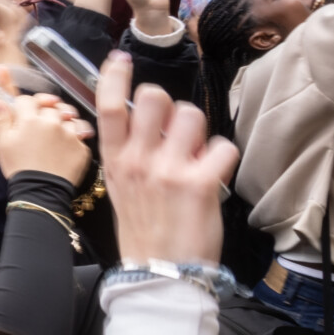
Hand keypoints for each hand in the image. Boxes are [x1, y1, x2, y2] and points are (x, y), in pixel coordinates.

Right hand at [0, 88, 92, 183]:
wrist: (40, 191)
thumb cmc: (18, 167)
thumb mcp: (2, 143)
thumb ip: (1, 119)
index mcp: (30, 119)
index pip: (28, 99)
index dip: (24, 105)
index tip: (23, 114)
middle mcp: (52, 122)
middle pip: (51, 105)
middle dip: (46, 111)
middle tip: (42, 123)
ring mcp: (69, 134)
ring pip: (69, 117)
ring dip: (63, 122)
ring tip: (56, 135)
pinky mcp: (81, 146)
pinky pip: (80, 134)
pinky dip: (74, 138)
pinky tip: (65, 148)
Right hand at [96, 51, 237, 262]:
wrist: (160, 273)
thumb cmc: (144, 231)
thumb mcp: (122, 189)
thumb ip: (132, 153)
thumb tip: (153, 123)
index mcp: (116, 162)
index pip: (108, 107)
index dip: (115, 77)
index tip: (121, 60)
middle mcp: (138, 161)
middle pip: (155, 97)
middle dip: (172, 106)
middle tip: (177, 130)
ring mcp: (168, 170)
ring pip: (192, 115)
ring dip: (201, 131)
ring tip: (198, 154)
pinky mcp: (199, 183)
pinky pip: (224, 147)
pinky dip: (225, 158)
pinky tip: (214, 176)